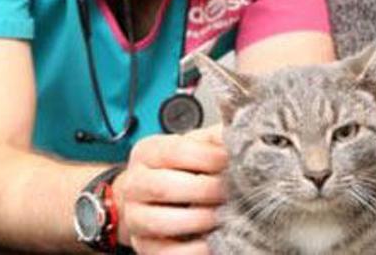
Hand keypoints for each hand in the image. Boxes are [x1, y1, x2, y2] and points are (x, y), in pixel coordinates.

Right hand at [115, 125, 227, 253]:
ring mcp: (135, 216)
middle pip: (165, 186)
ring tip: (224, 216)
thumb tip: (240, 132)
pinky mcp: (143, 245)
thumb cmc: (178, 169)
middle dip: (205, 191)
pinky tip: (213, 241)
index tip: (231, 162)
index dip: (206, 157)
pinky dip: (193, 250)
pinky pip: (165, 252)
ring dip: (199, 219)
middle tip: (232, 192)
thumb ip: (213, 139)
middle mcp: (135, 183)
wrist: (150, 198)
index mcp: (148, 152)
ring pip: (161, 220)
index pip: (174, 151)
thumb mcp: (194, 146)